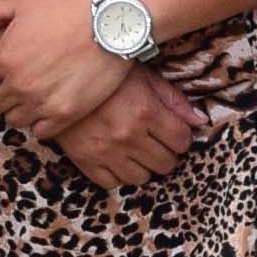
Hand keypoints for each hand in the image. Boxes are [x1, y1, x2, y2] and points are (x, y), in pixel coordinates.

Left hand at [0, 0, 141, 140]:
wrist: (113, 22)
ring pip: (14, 120)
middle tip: (15, 85)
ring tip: (32, 96)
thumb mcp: (21, 3)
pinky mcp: (66, 114)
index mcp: (3, 59)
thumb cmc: (66, 8)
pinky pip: (40, 132)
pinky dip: (40, 123)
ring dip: (18, 110)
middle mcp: (18, 85)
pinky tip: (48, 106)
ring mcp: (42, 102)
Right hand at [49, 69, 208, 190]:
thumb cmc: (104, 74)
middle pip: (166, 164)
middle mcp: (128, 135)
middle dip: (166, 153)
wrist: (56, 77)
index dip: (182, 138)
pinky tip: (116, 158)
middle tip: (156, 141)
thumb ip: (173, 99)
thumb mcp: (142, 76)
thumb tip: (199, 121)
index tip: (174, 132)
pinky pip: (111, 183)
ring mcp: (106, 152)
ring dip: (144, 166)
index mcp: (146, 111)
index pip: (182, 141)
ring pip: (141, 178)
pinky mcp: (85, 161)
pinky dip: (117, 174)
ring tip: (137, 150)